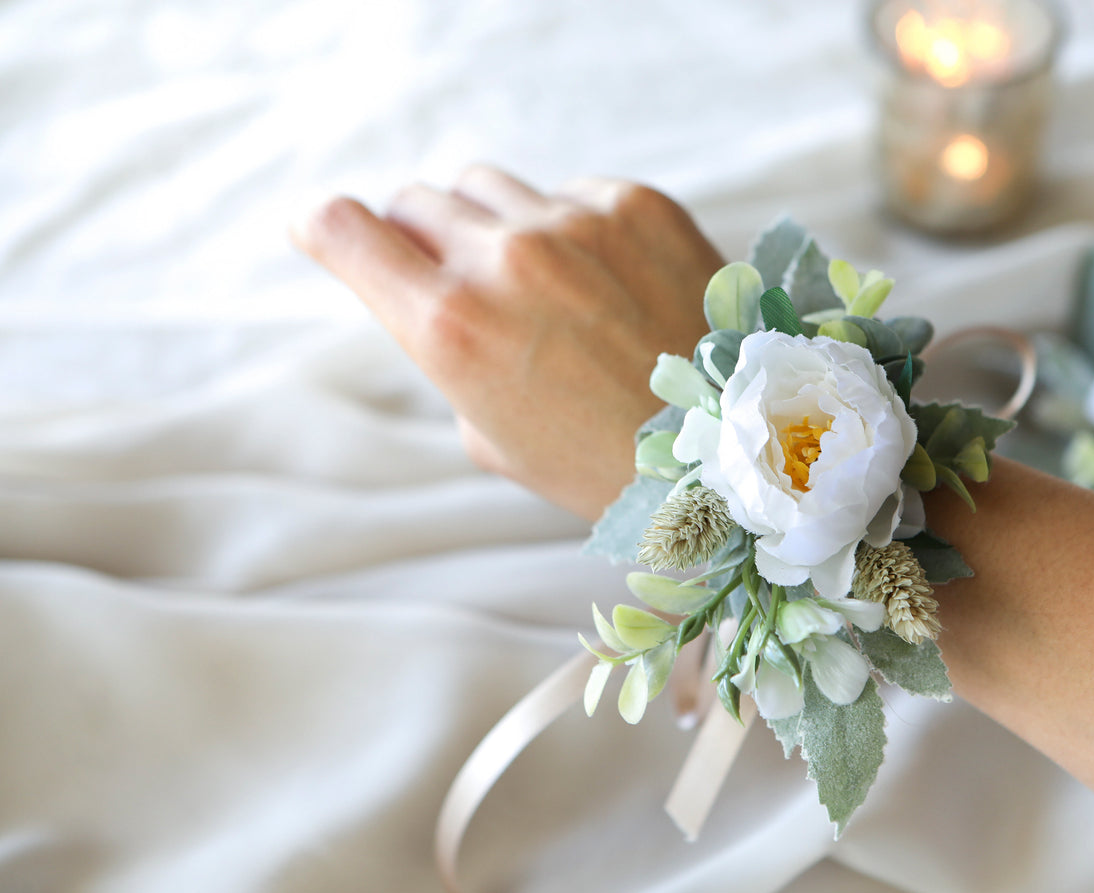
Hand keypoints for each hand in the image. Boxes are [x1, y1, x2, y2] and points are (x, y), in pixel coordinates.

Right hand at [291, 166, 722, 519]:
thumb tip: (439, 302)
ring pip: (487, 186)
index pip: (343, 228)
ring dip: (490, 224)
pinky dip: (570, 227)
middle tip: (450, 277)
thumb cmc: (602, 464)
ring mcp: (575, 222)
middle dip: (416, 237)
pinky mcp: (637, 204)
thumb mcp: (492, 436)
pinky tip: (607, 282)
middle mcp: (504, 259)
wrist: (733, 453)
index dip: (321, 226)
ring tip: (536, 285)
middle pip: (415, 201)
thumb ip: (449, 354)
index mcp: (450, 327)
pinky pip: (570, 192)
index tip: (321, 229)